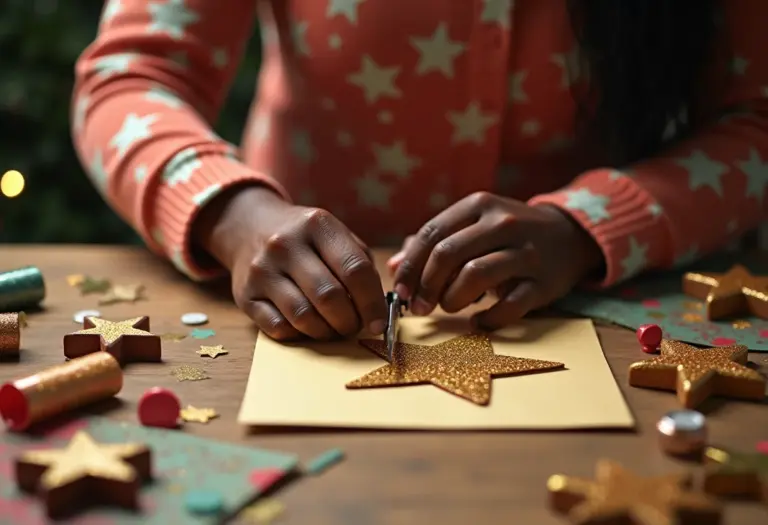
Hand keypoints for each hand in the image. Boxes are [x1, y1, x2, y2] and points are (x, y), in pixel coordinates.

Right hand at [195, 185, 387, 340]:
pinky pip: (280, 328)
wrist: (249, 227)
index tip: (379, 322)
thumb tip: (379, 307)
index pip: (355, 270)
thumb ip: (360, 264)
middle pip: (330, 297)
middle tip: (355, 326)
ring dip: (327, 332)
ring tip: (334, 328)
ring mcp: (262, 270)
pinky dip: (300, 335)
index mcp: (317, 224)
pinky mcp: (245, 295)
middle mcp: (285, 244)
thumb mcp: (334, 235)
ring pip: (304, 317)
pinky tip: (307, 326)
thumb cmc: (306, 239)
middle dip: (350, 321)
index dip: (372, 303)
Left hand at [390, 192, 602, 329]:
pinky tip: (478, 321)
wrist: (569, 236)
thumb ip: (433, 242)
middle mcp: (503, 223)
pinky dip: (487, 319)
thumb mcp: (473, 225)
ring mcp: (526, 252)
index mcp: (479, 205)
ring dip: (452, 299)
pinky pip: (509, 306)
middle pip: (449, 253)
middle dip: (426, 285)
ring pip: (475, 275)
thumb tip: (392, 267)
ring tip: (449, 307)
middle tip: (419, 307)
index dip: (410, 266)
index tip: (400, 291)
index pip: (433, 233)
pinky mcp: (544, 282)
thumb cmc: (507, 234)